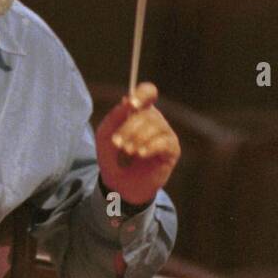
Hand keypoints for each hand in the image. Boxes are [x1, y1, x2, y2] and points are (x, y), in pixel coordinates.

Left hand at [96, 82, 179, 206]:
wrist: (119, 185)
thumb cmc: (113, 157)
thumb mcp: (105, 135)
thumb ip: (115, 116)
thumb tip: (127, 100)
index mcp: (140, 112)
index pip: (148, 92)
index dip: (142, 94)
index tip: (131, 104)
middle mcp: (155, 120)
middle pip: (147, 113)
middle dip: (130, 128)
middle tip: (117, 143)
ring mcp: (165, 134)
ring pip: (156, 127)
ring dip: (138, 138)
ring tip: (127, 151)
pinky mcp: (172, 151)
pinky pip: (165, 142)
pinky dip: (151, 147)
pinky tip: (141, 154)